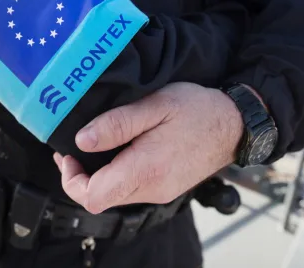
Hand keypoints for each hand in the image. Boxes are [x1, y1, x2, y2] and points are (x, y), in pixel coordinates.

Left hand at [53, 82, 243, 213]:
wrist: (234, 125)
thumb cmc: (197, 111)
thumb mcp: (155, 106)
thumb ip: (117, 124)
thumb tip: (82, 141)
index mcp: (145, 170)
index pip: (93, 196)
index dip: (72, 180)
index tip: (69, 155)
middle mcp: (152, 189)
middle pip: (101, 198)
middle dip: (81, 177)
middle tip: (76, 149)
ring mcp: (160, 191)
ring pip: (115, 194)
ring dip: (99, 175)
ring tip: (95, 146)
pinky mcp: (166, 187)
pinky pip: (131, 188)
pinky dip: (117, 174)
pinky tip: (118, 152)